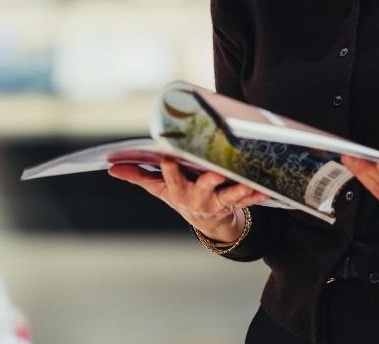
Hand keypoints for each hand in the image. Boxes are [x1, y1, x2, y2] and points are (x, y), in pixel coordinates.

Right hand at [109, 158, 267, 241]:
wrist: (207, 222)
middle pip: (202, 189)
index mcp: (178, 190)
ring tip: (248, 184)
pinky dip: (257, 195)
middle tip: (214, 173)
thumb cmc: (181, 195)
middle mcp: (198, 197)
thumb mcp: (159, 188)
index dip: (169, 169)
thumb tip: (111, 166)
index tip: (168, 157)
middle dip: (208, 182)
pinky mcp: (235, 203)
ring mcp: (218, 202)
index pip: (171, 178)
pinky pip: (248, 200)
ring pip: (229, 196)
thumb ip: (137, 176)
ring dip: (238, 191)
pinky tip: (267, 190)